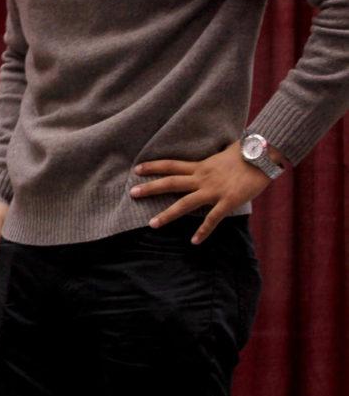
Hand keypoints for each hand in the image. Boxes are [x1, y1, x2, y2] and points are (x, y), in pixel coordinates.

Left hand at [130, 140, 280, 243]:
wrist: (263, 157)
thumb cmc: (246, 153)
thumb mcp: (223, 153)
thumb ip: (212, 160)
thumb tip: (212, 158)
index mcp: (200, 166)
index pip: (171, 164)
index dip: (153, 166)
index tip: (136, 169)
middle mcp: (202, 178)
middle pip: (171, 182)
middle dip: (151, 188)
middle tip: (132, 193)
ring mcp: (214, 190)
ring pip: (185, 203)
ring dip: (167, 214)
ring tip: (152, 223)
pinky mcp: (228, 201)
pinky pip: (212, 219)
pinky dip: (203, 231)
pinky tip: (194, 241)